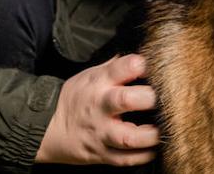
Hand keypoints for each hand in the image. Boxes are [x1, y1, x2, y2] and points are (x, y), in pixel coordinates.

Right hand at [35, 53, 159, 165]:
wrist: (46, 127)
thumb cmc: (75, 98)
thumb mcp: (90, 76)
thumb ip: (116, 67)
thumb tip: (142, 54)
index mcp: (98, 83)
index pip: (121, 67)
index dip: (140, 64)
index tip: (155, 66)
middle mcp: (100, 107)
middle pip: (125, 100)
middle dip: (149, 98)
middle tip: (168, 98)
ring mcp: (101, 133)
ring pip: (128, 137)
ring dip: (152, 135)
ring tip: (166, 129)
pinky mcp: (101, 154)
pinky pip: (125, 159)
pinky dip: (143, 156)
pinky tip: (155, 149)